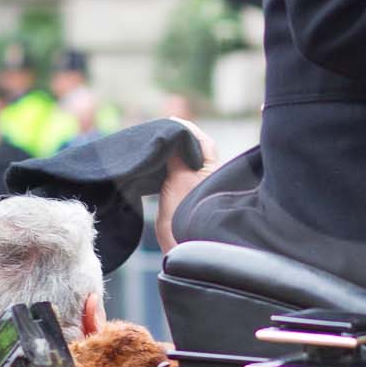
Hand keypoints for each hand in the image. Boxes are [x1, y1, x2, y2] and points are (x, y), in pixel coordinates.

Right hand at [156, 120, 220, 251]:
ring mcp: (193, 188)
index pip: (202, 142)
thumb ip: (178, 155)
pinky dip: (163, 168)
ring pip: (181, 163)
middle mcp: (206, 177)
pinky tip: (152, 165)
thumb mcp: (180, 177)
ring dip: (168, 154)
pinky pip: (172, 175)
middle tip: (160, 131)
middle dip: (177, 141)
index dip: (187, 130)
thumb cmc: (185, 212)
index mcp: (212, 169)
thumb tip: (175, 134)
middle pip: (192, 151)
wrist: (180, 244)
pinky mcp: (181, 197)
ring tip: (154, 145)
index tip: (171, 121)